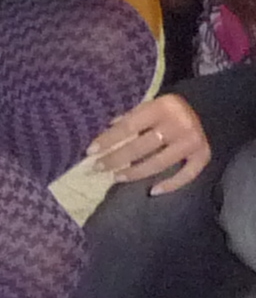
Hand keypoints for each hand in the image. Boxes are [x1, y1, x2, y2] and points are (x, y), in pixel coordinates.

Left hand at [85, 92, 209, 194]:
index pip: (129, 126)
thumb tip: (103, 137)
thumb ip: (128, 119)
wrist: (205, 108)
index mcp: (162, 107)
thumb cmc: (166, 110)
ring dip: (136, 172)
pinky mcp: (204, 155)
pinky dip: (170, 185)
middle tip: (98, 168)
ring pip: (159, 162)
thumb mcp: (147, 106)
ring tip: (117, 177)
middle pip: (142, 146)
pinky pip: (186, 175)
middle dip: (117, 158)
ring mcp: (192, 141)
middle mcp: (179, 124)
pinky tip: (152, 191)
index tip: (90, 151)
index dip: (108, 139)